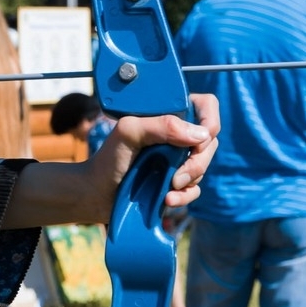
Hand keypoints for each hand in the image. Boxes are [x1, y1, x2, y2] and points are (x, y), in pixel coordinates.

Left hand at [88, 93, 220, 214]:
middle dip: (198, 162)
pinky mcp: (176, 182)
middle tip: (176, 176)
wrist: (95, 193)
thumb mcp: (128, 133)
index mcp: (168, 116)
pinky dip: (185, 196)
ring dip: (189, 181)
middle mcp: (176, 135)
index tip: (197, 142)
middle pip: (210, 142)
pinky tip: (167, 200)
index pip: (205, 106)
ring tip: (168, 190)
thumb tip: (201, 135)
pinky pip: (195, 189)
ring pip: (204, 167)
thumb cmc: (108, 159)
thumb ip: (161, 125)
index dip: (210, 121)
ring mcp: (178, 159)